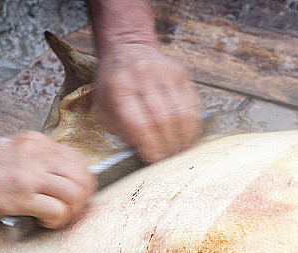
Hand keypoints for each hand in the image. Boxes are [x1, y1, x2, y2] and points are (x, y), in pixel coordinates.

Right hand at [0, 131, 95, 227]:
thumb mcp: (10, 153)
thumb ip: (35, 161)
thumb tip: (57, 181)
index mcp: (35, 141)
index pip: (77, 159)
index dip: (83, 182)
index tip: (75, 196)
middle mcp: (36, 153)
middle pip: (83, 175)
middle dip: (83, 198)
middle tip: (71, 211)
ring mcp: (28, 174)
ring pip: (75, 193)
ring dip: (71, 211)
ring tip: (57, 218)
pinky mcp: (19, 196)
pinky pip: (56, 211)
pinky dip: (55, 221)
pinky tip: (42, 222)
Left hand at [95, 43, 199, 161]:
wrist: (128, 49)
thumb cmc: (114, 84)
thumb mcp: (105, 107)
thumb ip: (121, 130)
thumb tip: (144, 150)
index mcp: (119, 88)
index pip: (139, 123)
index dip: (150, 146)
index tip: (154, 159)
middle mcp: (142, 77)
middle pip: (162, 120)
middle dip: (167, 145)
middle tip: (168, 157)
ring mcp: (164, 73)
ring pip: (181, 113)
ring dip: (182, 137)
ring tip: (179, 148)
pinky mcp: (181, 73)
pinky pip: (192, 104)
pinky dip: (191, 124)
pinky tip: (186, 134)